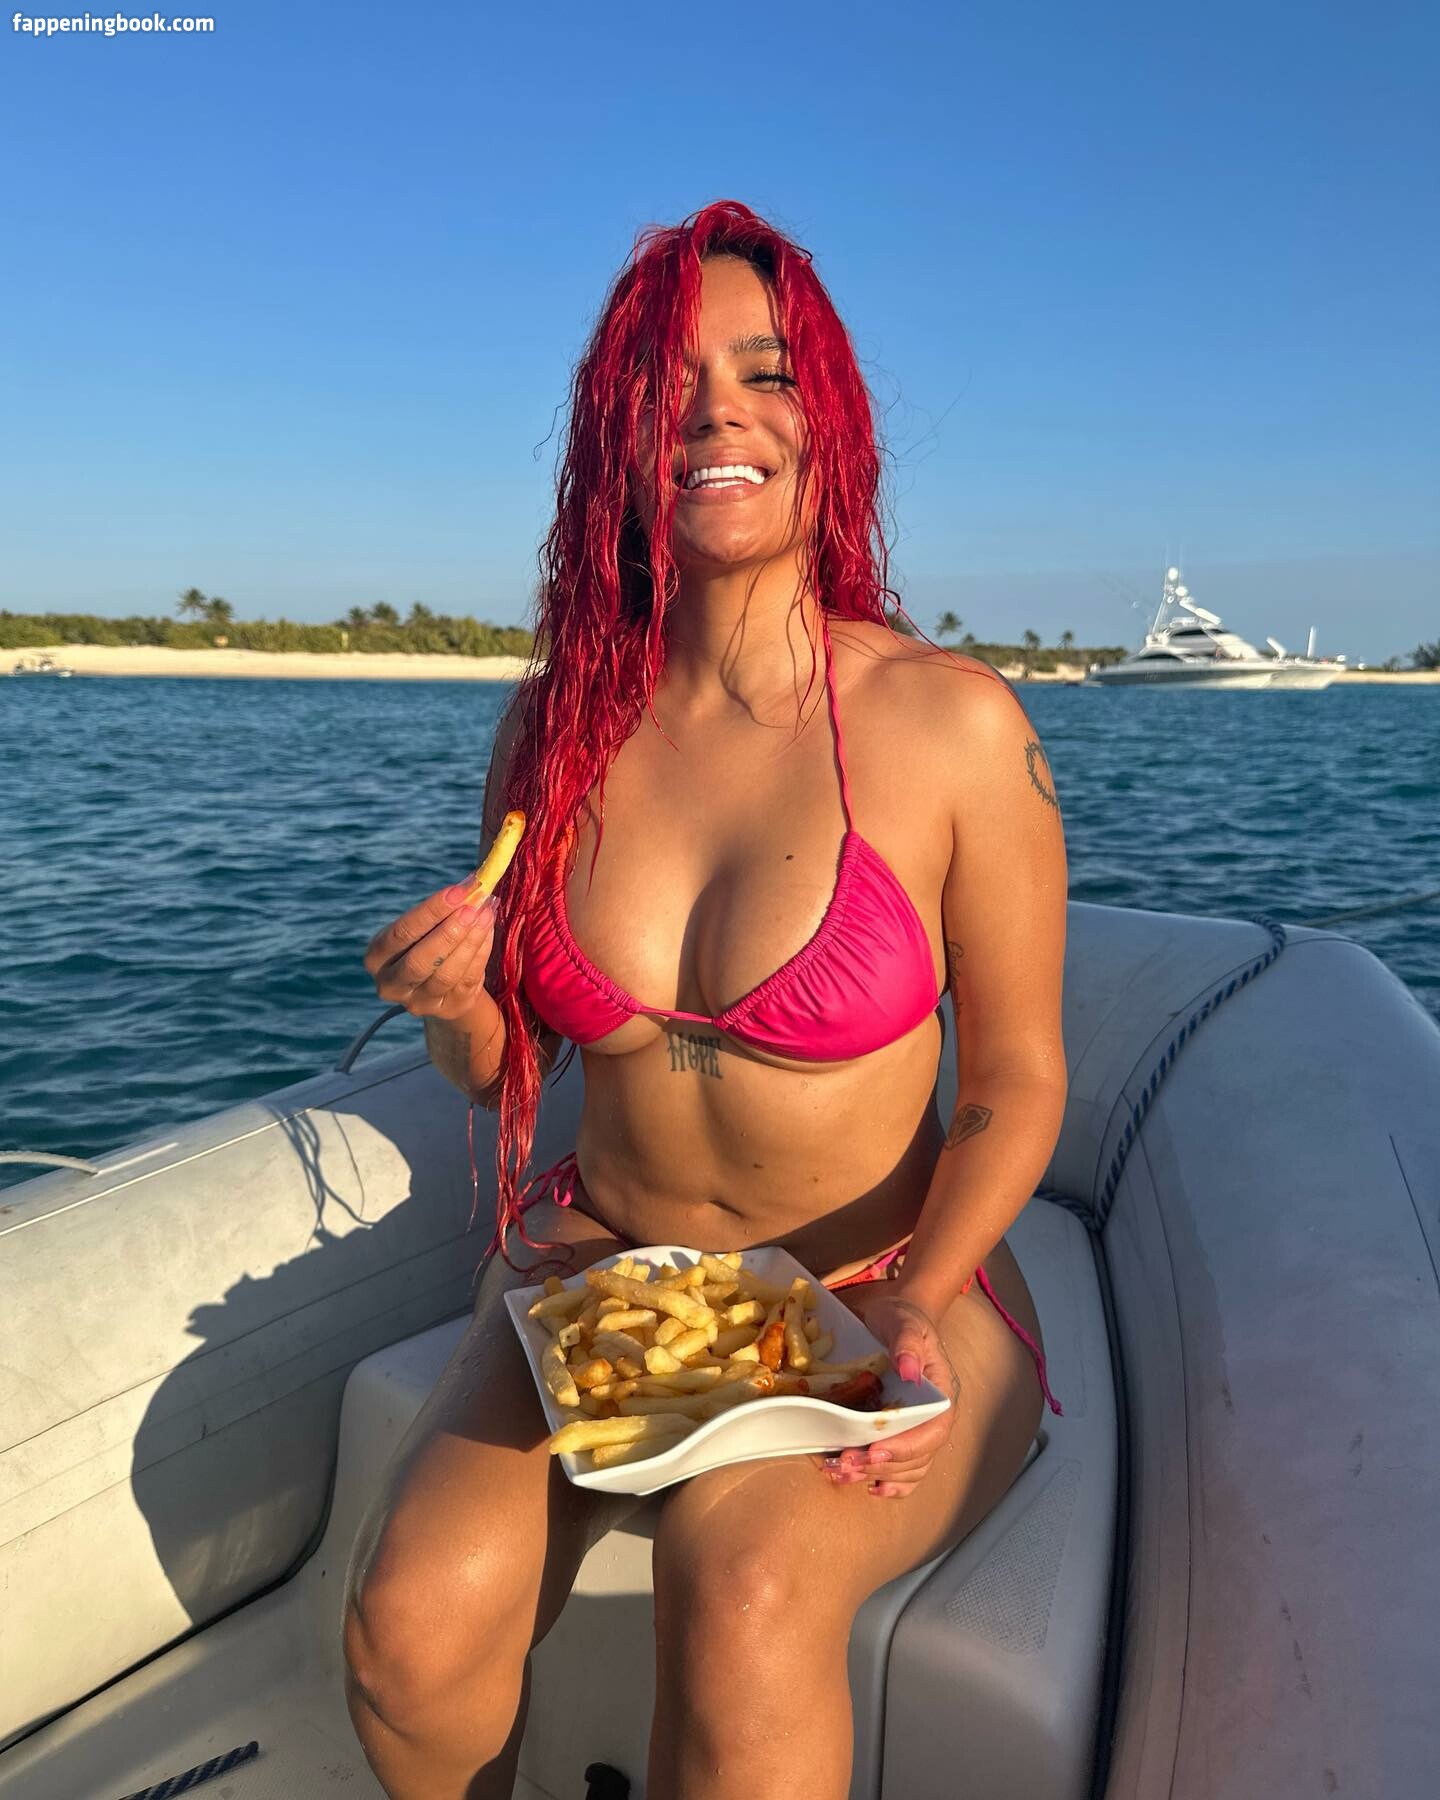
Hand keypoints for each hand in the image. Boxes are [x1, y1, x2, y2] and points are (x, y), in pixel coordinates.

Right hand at [361, 882, 498, 1019]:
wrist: (443, 983)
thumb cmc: (429, 941)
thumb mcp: (424, 926)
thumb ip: (441, 909)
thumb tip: (472, 885)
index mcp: (376, 957)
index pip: (401, 933)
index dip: (430, 912)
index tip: (458, 892)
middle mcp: (391, 985)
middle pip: (419, 960)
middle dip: (449, 931)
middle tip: (473, 907)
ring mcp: (418, 1002)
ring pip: (446, 974)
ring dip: (469, 941)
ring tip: (486, 914)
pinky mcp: (446, 1009)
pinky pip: (467, 980)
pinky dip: (481, 953)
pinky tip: (487, 931)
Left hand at [812, 1293, 958, 1498]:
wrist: (892, 1319)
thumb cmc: (900, 1319)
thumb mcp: (903, 1321)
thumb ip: (906, 1342)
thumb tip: (909, 1370)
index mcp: (941, 1392)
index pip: (934, 1429)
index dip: (906, 1446)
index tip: (874, 1450)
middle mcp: (933, 1417)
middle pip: (917, 1456)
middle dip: (881, 1465)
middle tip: (846, 1462)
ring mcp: (917, 1429)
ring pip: (907, 1469)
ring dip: (876, 1476)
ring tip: (842, 1473)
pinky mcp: (900, 1435)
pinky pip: (902, 1470)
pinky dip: (886, 1483)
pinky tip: (865, 1485)